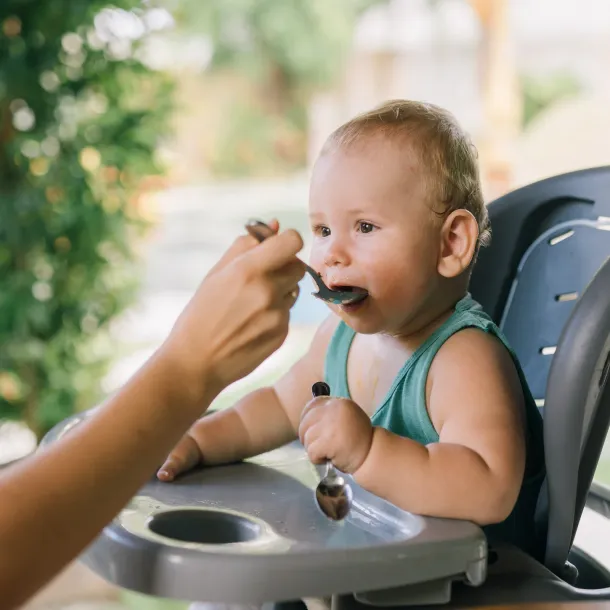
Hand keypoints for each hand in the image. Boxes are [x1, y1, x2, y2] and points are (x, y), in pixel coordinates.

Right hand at [159, 222, 304, 400]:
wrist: (196, 362)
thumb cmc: (201, 314)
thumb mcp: (215, 274)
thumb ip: (245, 247)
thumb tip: (275, 224)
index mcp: (248, 270)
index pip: (292, 242)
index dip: (287, 241)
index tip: (278, 247)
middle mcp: (267, 291)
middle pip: (298, 266)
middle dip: (285, 267)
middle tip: (263, 276)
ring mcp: (277, 315)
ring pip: (293, 291)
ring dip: (280, 291)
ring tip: (250, 305)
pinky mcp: (282, 334)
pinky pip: (287, 313)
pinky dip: (275, 313)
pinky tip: (251, 324)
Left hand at [298, 397, 372, 473]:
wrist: (373, 456)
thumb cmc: (358, 440)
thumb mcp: (346, 418)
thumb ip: (329, 414)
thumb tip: (306, 417)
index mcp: (339, 403)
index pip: (312, 405)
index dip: (307, 419)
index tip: (312, 430)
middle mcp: (334, 409)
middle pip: (306, 422)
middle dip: (308, 436)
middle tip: (319, 445)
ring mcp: (331, 425)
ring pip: (307, 438)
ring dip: (313, 449)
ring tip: (328, 452)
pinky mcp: (329, 442)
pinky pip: (311, 452)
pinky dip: (316, 459)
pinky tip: (328, 458)